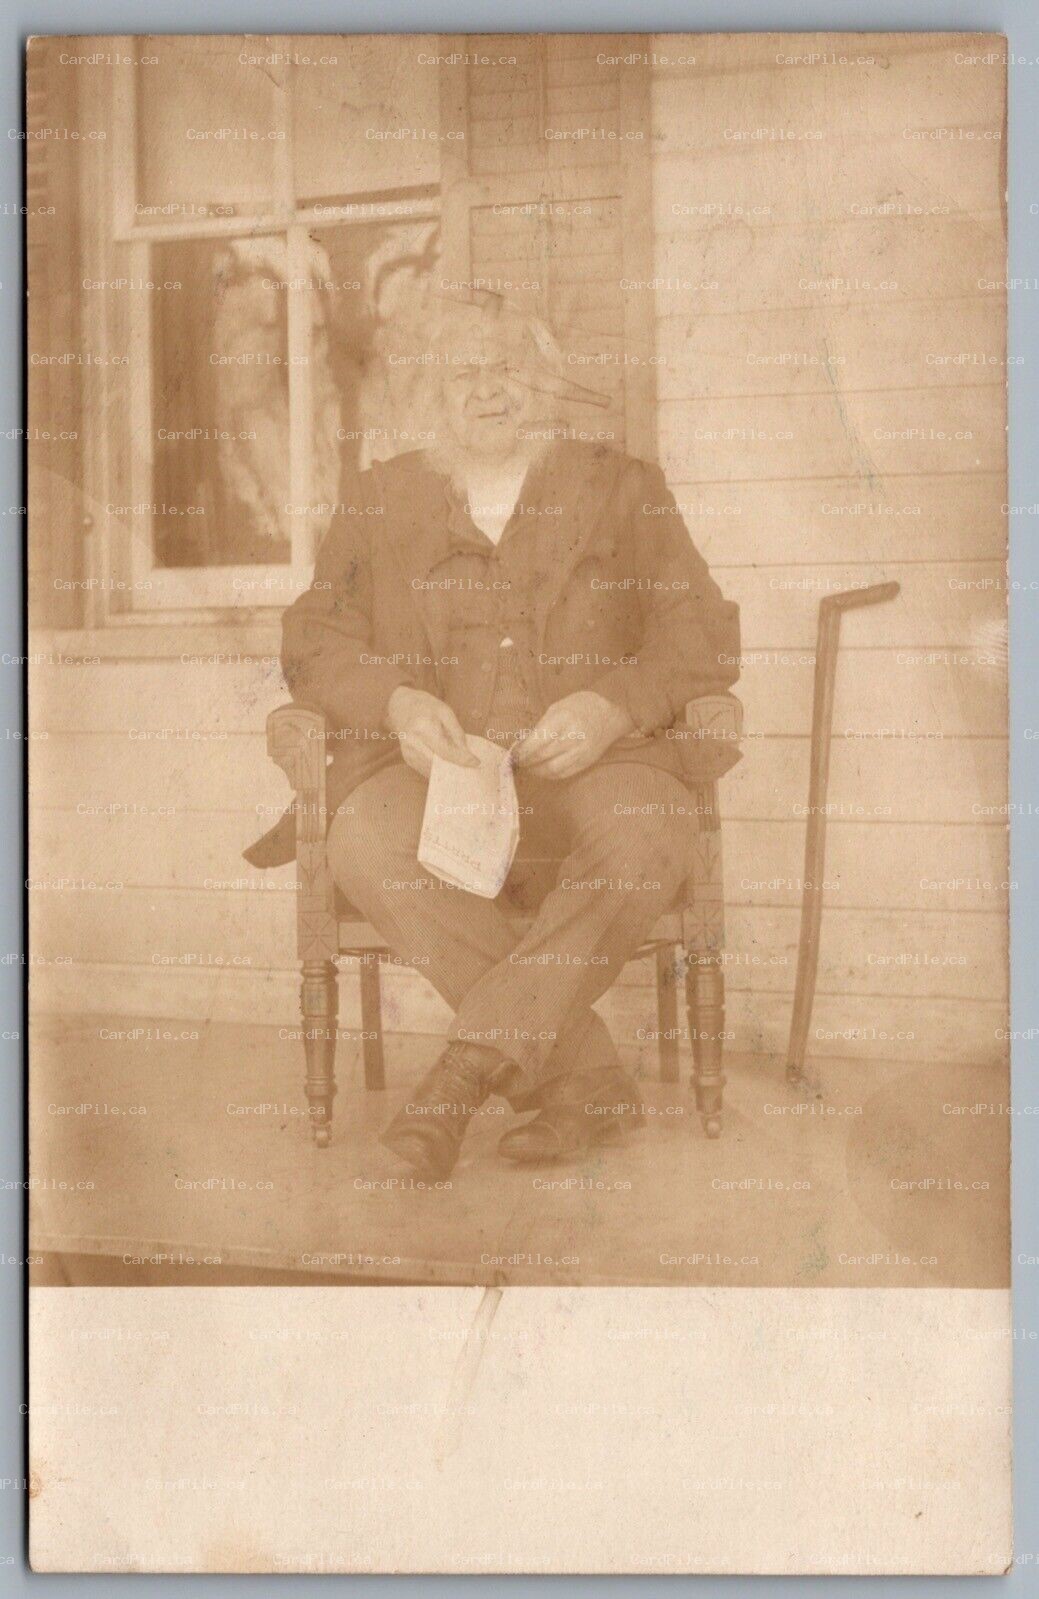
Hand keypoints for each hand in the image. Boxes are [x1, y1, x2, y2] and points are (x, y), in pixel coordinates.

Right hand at [385, 687, 480, 778]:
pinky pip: (427, 769)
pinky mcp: (408, 759)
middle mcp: (413, 743)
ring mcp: (408, 753)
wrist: (402, 706)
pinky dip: (438, 769)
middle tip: (471, 768)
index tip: (476, 763)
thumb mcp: (446, 713)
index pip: (445, 751)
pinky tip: (448, 764)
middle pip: (439, 764)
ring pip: (433, 770)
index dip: (462, 759)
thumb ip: (457, 733)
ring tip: (461, 767)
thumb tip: (466, 753)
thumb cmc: (426, 707)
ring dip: (447, 770)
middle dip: (456, 767)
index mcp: (423, 728)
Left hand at [512, 691, 634, 780]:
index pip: (536, 742)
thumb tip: (523, 743)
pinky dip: (550, 775)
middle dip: (526, 761)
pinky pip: (564, 774)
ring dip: (536, 771)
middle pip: (542, 757)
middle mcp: (572, 737)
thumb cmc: (581, 706)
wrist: (611, 715)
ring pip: (552, 769)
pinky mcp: (586, 762)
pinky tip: (543, 769)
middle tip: (518, 761)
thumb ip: (541, 726)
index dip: (521, 751)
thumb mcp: (558, 707)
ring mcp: (581, 752)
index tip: (513, 753)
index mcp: (562, 720)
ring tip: (529, 766)